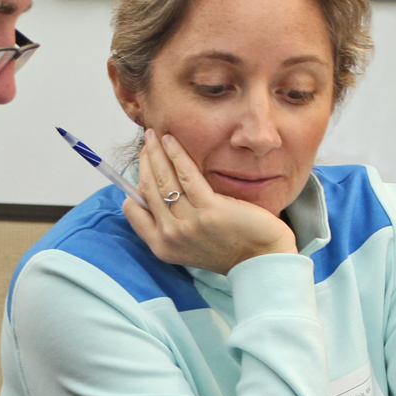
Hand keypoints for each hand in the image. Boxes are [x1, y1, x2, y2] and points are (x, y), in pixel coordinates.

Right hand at [122, 132, 295, 274]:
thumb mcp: (189, 243)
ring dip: (156, 152)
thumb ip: (171, 223)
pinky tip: (171, 140)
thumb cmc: (229, 247)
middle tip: (147, 140)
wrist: (261, 260)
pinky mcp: (210, 210)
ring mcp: (189, 224)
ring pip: (163, 179)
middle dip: (145, 161)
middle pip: (148, 189)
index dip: (136, 185)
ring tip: (155, 135)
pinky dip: (176, 154)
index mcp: (162, 246)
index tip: (144, 166)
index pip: (134, 210)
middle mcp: (170, 236)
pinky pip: (186, 175)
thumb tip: (156, 191)